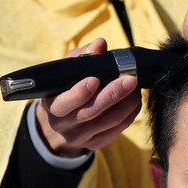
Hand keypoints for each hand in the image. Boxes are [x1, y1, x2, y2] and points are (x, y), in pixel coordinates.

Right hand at [35, 38, 141, 156]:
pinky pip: (118, 129)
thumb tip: (101, 44)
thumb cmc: (65, 88)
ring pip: (109, 121)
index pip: (65, 103)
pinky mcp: (97, 143)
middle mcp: (64, 125)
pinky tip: (134, 101)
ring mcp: (81, 137)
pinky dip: (130, 114)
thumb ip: (82, 56)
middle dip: (113, 94)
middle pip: (91, 112)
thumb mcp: (66, 71)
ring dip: (127, 103)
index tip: (95, 78)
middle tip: (130, 80)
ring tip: (135, 88)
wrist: (62, 122)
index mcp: (52, 105)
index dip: (80, 92)